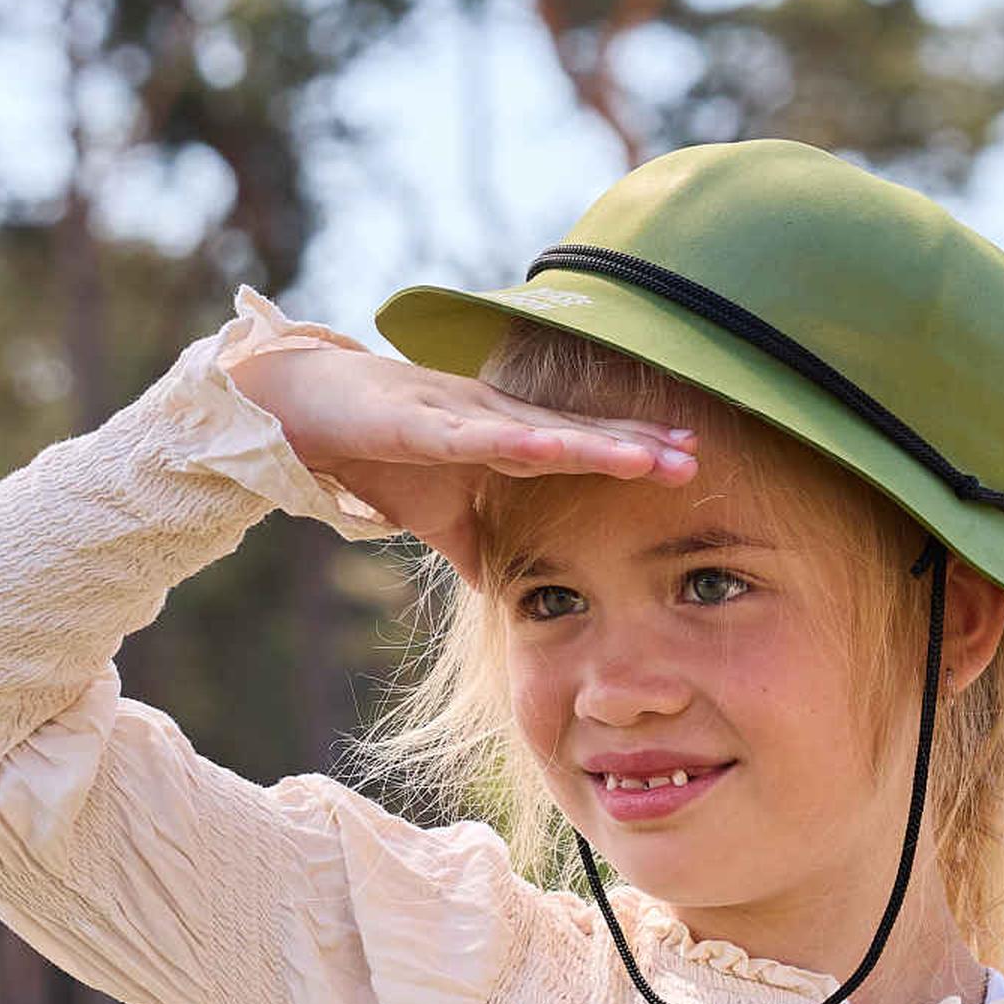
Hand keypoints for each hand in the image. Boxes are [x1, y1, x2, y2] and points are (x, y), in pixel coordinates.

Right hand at [223, 337, 693, 583]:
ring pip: (542, 434)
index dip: (636, 455)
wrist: (305, 409)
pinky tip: (552, 449)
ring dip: (597, 446)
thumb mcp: (438, 515)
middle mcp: (496, 420)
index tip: (692, 464)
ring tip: (650, 458)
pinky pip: (474, 437)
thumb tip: (508, 594)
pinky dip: (514, 443)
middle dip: (639, 449)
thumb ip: (476, 548)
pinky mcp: (421, 423)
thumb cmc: (377, 453)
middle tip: (697, 460)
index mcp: (504, 440)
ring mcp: (462, 417)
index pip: (583, 449)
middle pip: (579, 436)